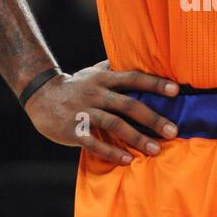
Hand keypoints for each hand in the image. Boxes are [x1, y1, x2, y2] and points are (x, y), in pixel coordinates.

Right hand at [24, 60, 178, 164]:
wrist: (40, 97)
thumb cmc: (75, 86)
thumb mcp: (93, 72)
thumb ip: (115, 69)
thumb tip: (139, 57)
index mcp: (103, 79)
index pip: (133, 78)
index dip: (154, 83)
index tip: (176, 91)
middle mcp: (95, 93)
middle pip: (128, 105)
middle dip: (152, 118)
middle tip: (173, 131)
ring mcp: (84, 112)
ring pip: (113, 124)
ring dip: (136, 138)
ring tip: (155, 150)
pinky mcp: (73, 130)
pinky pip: (94, 142)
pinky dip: (112, 152)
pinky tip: (128, 160)